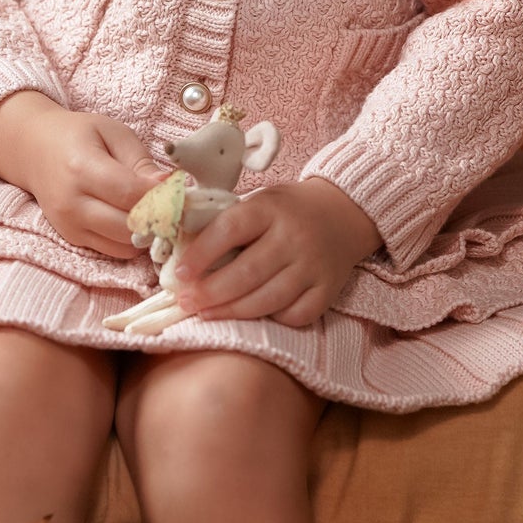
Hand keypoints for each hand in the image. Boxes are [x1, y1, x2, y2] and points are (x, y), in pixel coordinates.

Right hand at [0, 91, 165, 259]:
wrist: (32, 148)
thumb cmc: (78, 135)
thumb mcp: (113, 133)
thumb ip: (141, 161)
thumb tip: (170, 186)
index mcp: (82, 168)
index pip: (132, 195)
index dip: (163, 198)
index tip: (184, 193)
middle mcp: (72, 202)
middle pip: (129, 226)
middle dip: (159, 219)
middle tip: (176, 207)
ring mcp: (69, 225)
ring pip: (123, 245)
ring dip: (146, 234)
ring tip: (157, 213)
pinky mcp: (71, 238)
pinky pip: (112, 250)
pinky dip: (130, 240)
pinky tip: (137, 221)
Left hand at [172, 178, 382, 330]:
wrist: (343, 212)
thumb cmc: (287, 210)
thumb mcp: (258, 202)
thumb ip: (226, 224)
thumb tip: (179, 251)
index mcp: (270, 208)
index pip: (230, 230)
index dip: (202, 253)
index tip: (180, 274)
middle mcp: (294, 236)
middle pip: (248, 272)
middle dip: (211, 292)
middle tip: (186, 302)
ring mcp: (313, 266)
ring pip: (268, 299)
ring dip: (232, 311)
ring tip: (206, 314)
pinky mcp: (327, 290)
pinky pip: (295, 315)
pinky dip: (271, 320)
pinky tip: (252, 316)